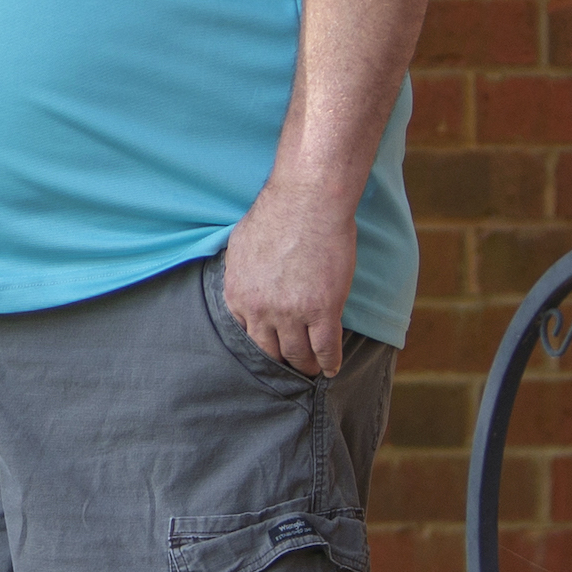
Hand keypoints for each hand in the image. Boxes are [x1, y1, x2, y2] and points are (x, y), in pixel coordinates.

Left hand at [223, 176, 356, 377]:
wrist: (306, 202)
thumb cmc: (276, 213)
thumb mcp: (240, 245)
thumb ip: (240, 271)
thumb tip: (244, 280)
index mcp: (238, 295)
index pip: (246, 334)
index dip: (262, 344)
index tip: (272, 349)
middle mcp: (261, 310)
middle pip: (270, 351)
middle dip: (281, 362)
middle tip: (291, 366)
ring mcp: (292, 314)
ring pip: (298, 354)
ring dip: (306, 366)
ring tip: (312, 370)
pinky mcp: (323, 311)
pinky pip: (326, 348)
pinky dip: (330, 362)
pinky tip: (332, 368)